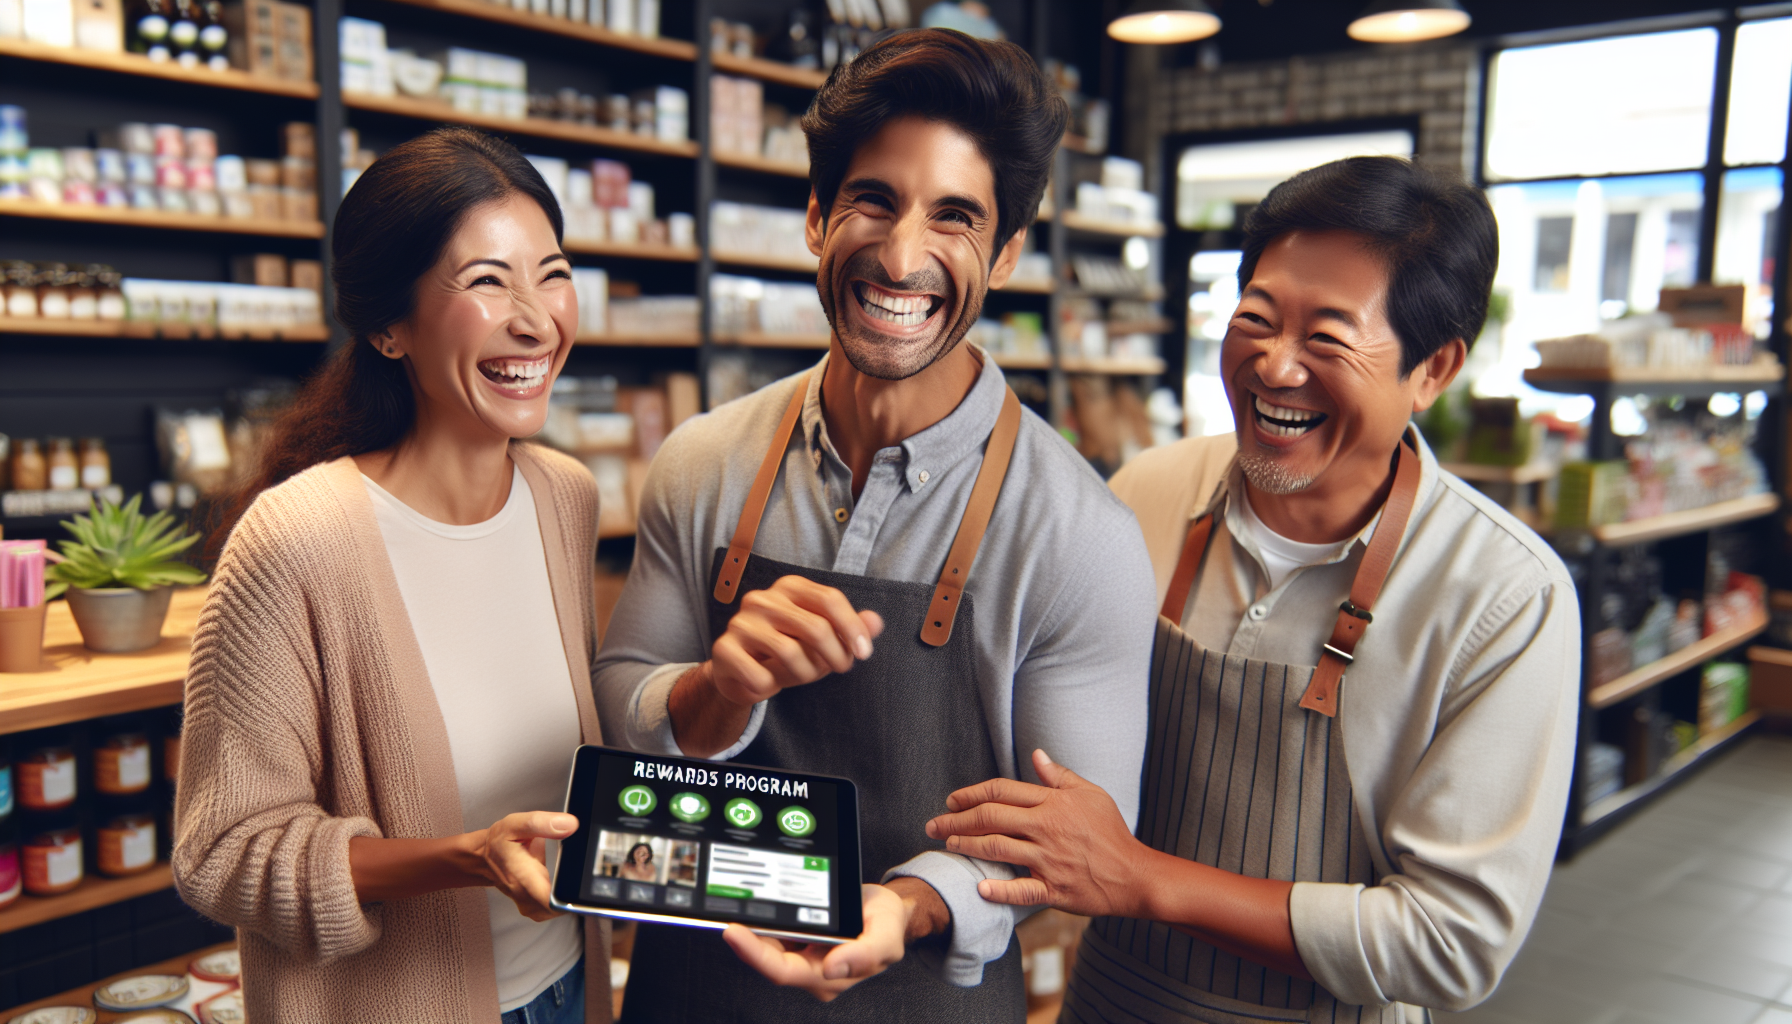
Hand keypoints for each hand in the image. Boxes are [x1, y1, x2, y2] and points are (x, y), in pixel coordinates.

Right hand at [473, 811, 577, 920]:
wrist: (484, 858)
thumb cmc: (499, 842)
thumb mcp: (515, 824)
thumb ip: (542, 823)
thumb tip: (571, 824)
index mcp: (523, 877)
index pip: (552, 902)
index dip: (572, 896)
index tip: (584, 881)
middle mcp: (527, 897)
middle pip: (562, 907)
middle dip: (577, 892)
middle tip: (586, 872)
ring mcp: (531, 906)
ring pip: (560, 910)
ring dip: (571, 895)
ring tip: (575, 874)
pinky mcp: (536, 909)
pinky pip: (556, 909)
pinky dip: (564, 898)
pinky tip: (566, 882)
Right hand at [711, 575, 883, 705]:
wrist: (741, 674)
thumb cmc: (787, 652)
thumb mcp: (823, 640)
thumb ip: (850, 629)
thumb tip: (876, 622)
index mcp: (789, 587)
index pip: (829, 599)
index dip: (852, 627)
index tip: (864, 654)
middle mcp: (762, 598)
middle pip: (815, 627)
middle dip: (835, 656)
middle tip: (839, 668)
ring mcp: (740, 622)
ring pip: (790, 652)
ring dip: (806, 674)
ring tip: (803, 675)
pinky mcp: (724, 648)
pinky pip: (761, 675)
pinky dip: (772, 686)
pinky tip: (768, 683)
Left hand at [721, 883, 908, 1000]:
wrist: (890, 910)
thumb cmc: (888, 924)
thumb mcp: (886, 937)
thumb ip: (864, 955)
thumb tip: (833, 967)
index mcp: (830, 976)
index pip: (784, 971)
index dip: (755, 955)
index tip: (735, 933)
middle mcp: (812, 970)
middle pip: (768, 960)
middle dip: (745, 939)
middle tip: (726, 912)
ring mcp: (804, 955)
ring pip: (768, 946)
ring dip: (751, 930)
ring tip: (735, 906)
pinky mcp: (800, 939)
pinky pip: (774, 934)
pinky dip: (762, 922)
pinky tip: (752, 906)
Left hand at [925, 749, 1151, 918]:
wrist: (1134, 873)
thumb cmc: (1111, 832)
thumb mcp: (1091, 794)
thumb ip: (1059, 776)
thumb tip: (1036, 755)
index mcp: (1052, 803)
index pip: (1002, 791)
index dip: (971, 794)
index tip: (951, 801)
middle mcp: (1046, 829)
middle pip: (991, 818)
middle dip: (956, 821)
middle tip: (934, 825)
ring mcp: (1049, 860)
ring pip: (997, 849)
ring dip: (967, 847)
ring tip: (947, 846)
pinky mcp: (1054, 889)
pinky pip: (1022, 890)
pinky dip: (999, 889)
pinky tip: (979, 886)